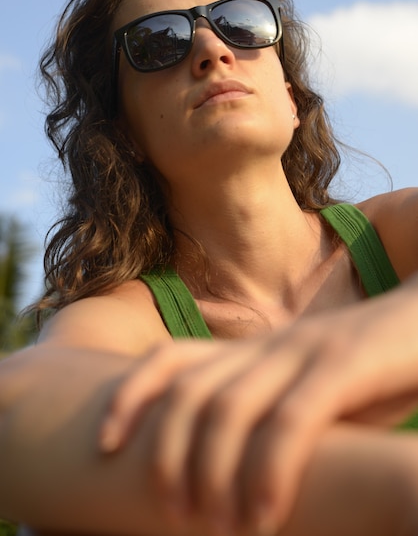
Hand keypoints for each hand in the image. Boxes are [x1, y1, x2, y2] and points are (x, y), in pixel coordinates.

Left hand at [99, 276, 417, 533]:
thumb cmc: (370, 366)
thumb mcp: (311, 386)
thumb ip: (273, 413)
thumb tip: (239, 467)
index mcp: (255, 350)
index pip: (172, 357)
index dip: (130, 394)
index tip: (105, 442)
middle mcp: (269, 347)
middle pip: (190, 391)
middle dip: (166, 453)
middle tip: (170, 513)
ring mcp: (304, 352)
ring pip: (230, 406)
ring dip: (211, 472)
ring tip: (214, 529)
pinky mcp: (345, 367)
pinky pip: (292, 421)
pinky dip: (270, 472)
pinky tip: (264, 517)